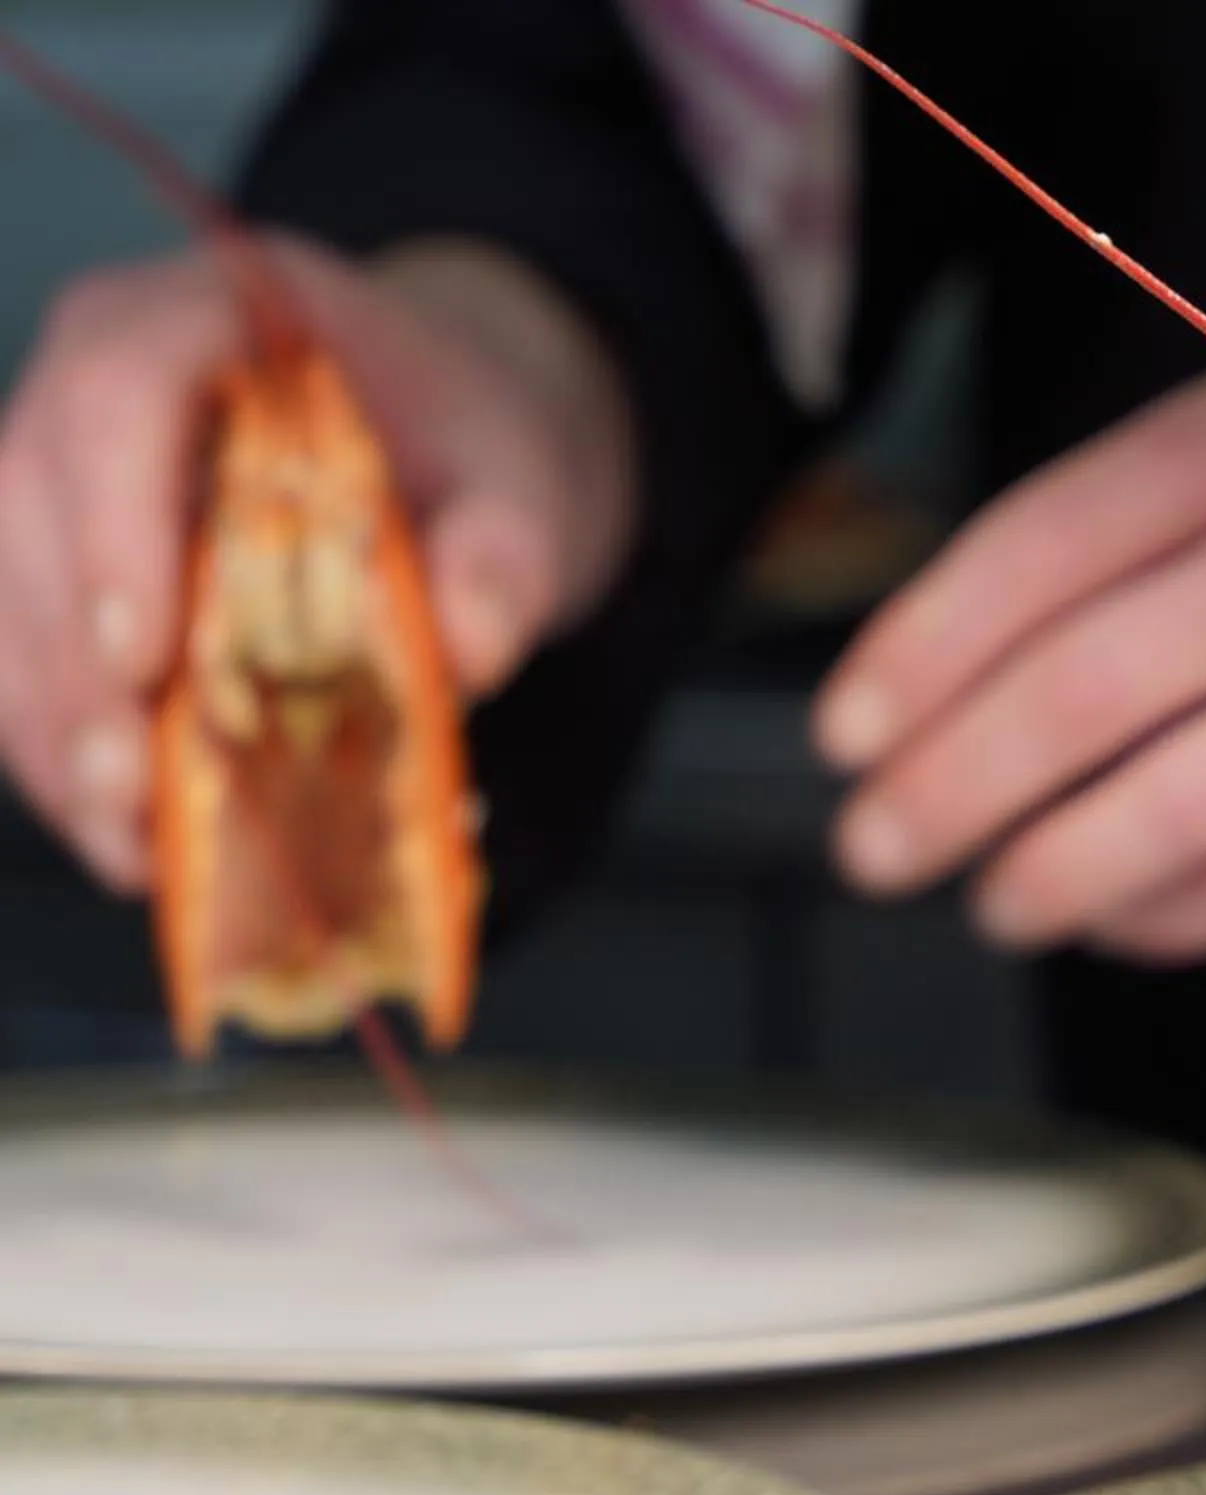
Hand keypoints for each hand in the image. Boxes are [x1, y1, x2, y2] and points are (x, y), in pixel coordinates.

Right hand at [0, 232, 633, 890]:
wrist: (459, 444)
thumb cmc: (476, 446)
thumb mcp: (526, 489)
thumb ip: (506, 557)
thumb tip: (474, 649)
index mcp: (217, 314)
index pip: (117, 389)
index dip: (114, 521)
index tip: (148, 652)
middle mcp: (101, 377)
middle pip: (30, 505)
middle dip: (73, 665)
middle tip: (133, 789)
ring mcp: (64, 472)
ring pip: (2, 595)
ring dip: (55, 729)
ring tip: (130, 841)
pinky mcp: (59, 566)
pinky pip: (25, 657)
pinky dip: (67, 752)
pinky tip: (128, 840)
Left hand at [813, 356, 1205, 962]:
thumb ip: (1144, 526)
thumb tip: (952, 672)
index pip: (1032, 553)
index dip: (915, 660)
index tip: (845, 737)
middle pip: (1078, 697)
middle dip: (947, 791)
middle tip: (877, 848)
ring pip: (1170, 814)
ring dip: (1048, 876)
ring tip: (995, 900)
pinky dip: (1170, 916)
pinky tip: (1122, 917)